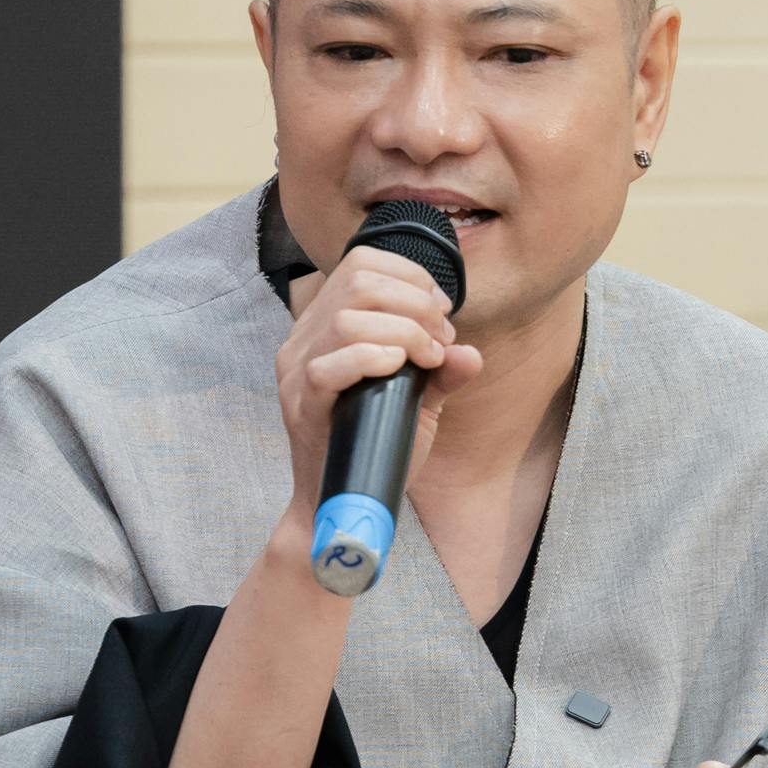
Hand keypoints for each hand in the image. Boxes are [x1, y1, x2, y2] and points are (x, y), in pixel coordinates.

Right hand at [274, 243, 482, 533]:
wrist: (344, 503)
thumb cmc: (376, 446)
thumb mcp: (417, 401)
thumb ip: (441, 372)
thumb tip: (471, 352)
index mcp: (325, 325)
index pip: (360, 264)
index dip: (410, 276)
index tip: (441, 313)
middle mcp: (304, 340)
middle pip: (357, 282)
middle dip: (414, 303)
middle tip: (440, 340)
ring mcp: (296, 372)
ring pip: (345, 320)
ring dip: (403, 331)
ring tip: (428, 358)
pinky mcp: (301, 407)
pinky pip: (326, 368)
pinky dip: (369, 358)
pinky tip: (398, 367)